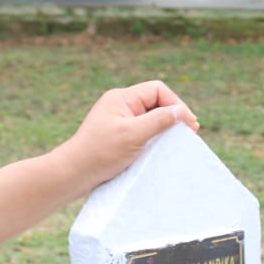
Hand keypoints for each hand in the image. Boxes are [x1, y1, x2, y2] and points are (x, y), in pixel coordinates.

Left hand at [59, 81, 199, 197]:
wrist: (74, 173)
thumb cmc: (101, 152)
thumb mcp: (133, 135)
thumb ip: (159, 120)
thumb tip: (181, 112)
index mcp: (122, 98)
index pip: (157, 90)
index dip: (175, 104)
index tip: (188, 124)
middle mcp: (120, 105)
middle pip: (156, 101)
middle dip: (173, 115)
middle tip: (189, 133)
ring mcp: (119, 119)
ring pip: (151, 116)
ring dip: (165, 127)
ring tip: (178, 141)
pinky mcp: (119, 134)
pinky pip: (143, 129)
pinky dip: (156, 136)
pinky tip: (162, 147)